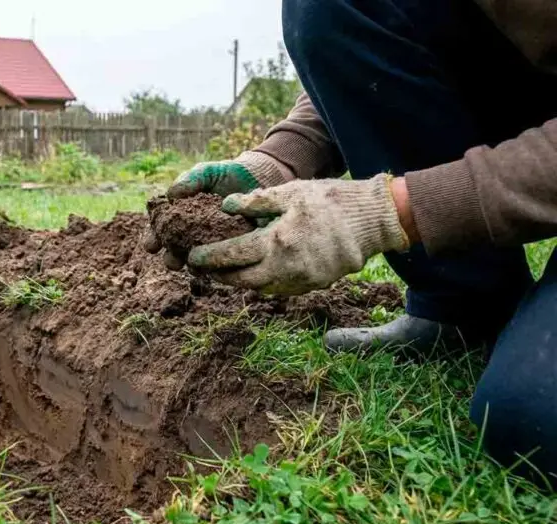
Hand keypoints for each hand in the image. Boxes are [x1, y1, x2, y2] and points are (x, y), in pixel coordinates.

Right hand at [143, 151, 293, 268]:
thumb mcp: (208, 172)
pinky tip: (218, 266)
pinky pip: (225, 264)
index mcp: (181, 217)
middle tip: (172, 261)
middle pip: (175, 253)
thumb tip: (171, 194)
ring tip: (193, 266)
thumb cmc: (228, 174)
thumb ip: (190, 179)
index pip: (161, 231)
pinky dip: (219, 267)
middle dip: (170, 259)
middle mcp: (194, 235)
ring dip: (193, 267)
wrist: (261, 178)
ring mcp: (214, 245)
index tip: (151, 244)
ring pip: (198, 263)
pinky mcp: (235, 251)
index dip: (153, 239)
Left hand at [187, 174, 409, 295]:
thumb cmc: (330, 201)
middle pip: (242, 280)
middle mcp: (286, 267)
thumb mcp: (290, 192)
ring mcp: (301, 280)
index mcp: (276, 242)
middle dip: (221, 276)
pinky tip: (258, 273)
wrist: (373, 220)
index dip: (209, 258)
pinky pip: (281, 289)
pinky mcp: (314, 285)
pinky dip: (265, 283)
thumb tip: (225, 206)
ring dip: (242, 282)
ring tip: (227, 272)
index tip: (192, 257)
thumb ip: (256, 201)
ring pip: (261, 288)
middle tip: (205, 268)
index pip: (232, 256)